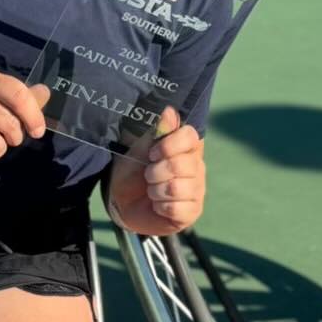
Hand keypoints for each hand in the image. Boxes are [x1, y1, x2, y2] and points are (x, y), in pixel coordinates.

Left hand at [108, 108, 206, 235]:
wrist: (123, 202)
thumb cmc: (134, 172)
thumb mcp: (140, 149)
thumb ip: (157, 132)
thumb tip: (169, 110)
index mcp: (188, 148)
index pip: (190, 136)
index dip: (168, 145)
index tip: (152, 153)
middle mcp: (197, 167)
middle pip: (181, 164)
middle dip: (155, 172)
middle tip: (148, 175)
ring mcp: (197, 191)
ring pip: (176, 188)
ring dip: (155, 190)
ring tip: (153, 191)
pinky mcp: (192, 211)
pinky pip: (176, 208)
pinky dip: (160, 206)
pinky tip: (159, 206)